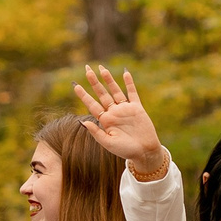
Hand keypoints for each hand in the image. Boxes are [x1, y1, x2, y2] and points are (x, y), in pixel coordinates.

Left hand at [75, 64, 168, 178]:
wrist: (144, 152)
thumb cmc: (125, 150)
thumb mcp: (108, 143)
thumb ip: (96, 133)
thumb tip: (83, 122)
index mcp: (105, 121)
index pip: (92, 105)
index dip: (84, 95)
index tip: (75, 85)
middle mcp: (114, 112)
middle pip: (102, 94)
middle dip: (94, 82)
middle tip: (87, 69)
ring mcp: (125, 109)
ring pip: (115, 91)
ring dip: (109, 79)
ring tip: (101, 68)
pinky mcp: (137, 108)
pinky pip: (132, 93)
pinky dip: (129, 83)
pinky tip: (125, 73)